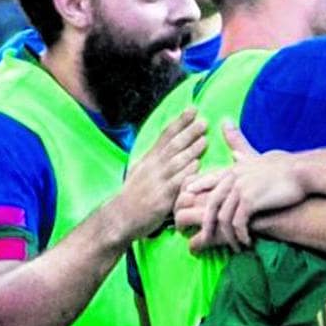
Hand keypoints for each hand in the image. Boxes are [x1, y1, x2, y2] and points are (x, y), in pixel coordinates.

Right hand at [113, 109, 206, 240]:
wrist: (120, 217)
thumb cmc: (134, 194)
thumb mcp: (141, 170)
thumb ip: (156, 158)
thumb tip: (170, 144)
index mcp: (150, 158)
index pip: (166, 135)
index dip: (180, 121)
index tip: (192, 109)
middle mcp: (154, 167)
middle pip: (173, 145)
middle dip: (188, 132)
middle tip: (203, 121)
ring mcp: (157, 182)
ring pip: (176, 162)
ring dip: (191, 150)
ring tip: (204, 140)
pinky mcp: (162, 198)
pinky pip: (176, 183)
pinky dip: (186, 173)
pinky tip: (197, 166)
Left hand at [177, 122, 306, 251]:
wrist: (303, 172)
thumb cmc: (286, 166)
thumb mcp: (260, 158)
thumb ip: (244, 157)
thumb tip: (235, 154)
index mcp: (234, 168)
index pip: (208, 180)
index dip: (196, 192)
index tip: (185, 203)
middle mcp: (233, 177)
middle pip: (211, 204)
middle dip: (206, 224)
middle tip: (205, 239)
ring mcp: (240, 188)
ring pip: (223, 218)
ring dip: (228, 236)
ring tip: (235, 246)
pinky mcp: (250, 200)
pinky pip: (238, 223)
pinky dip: (241, 236)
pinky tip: (247, 242)